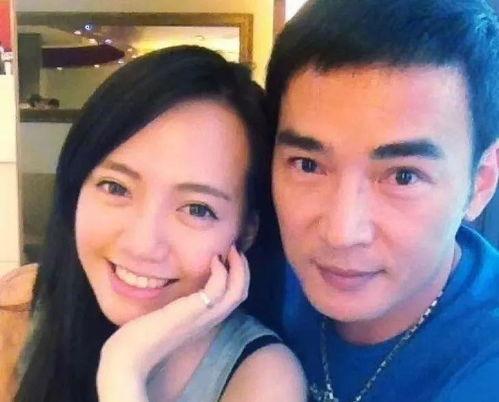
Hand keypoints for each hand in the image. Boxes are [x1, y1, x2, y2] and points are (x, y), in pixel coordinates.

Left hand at [96, 245, 248, 399]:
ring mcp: (203, 316)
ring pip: (237, 291)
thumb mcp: (163, 318)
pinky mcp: (194, 311)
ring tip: (231, 250)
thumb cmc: (141, 338)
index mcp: (203, 321)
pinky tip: (213, 260)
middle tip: (235, 250)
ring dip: (238, 267)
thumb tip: (172, 292)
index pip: (233, 299)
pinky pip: (219, 288)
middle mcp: (208, 320)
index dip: (237, 277)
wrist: (130, 357)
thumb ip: (174, 307)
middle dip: (243, 269)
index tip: (229, 258)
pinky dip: (222, 271)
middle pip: (240, 294)